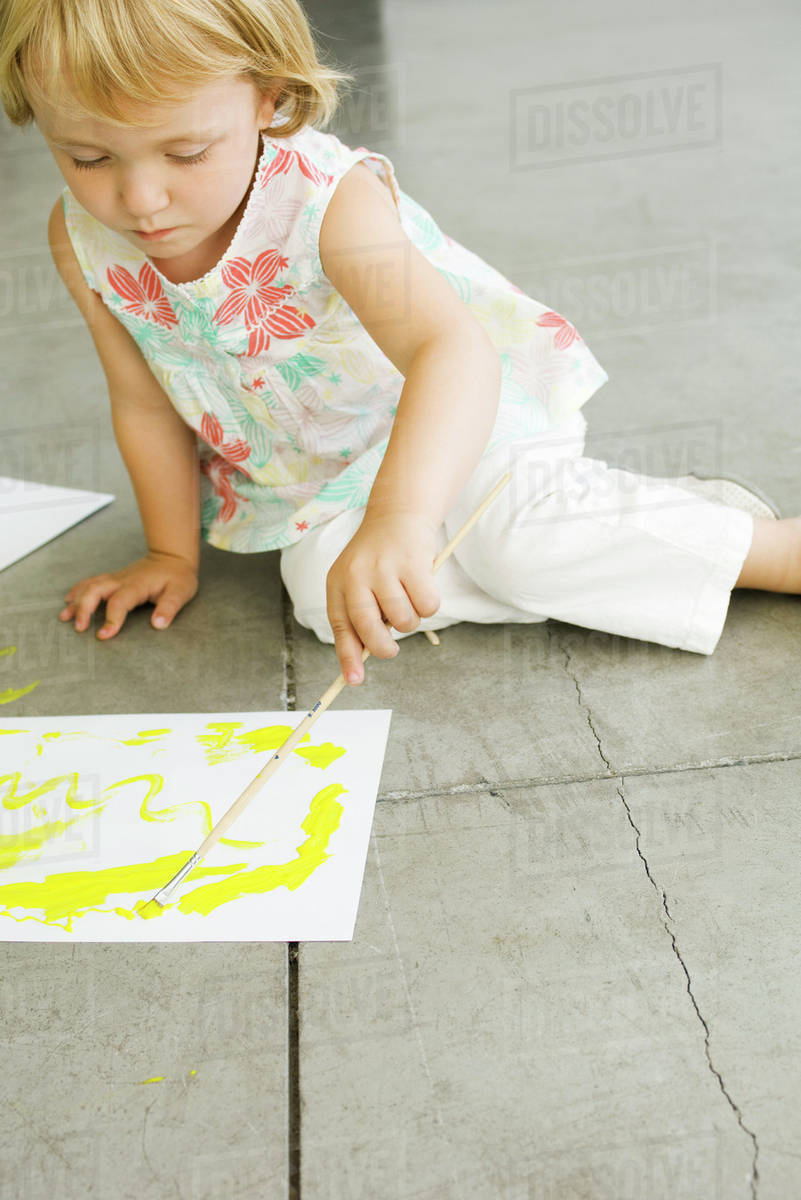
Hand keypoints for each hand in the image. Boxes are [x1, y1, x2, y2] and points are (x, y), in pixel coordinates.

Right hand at [59, 551, 198, 638]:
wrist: (171, 557)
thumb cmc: (177, 577)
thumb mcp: (181, 592)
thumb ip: (169, 607)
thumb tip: (158, 624)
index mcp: (137, 585)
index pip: (120, 602)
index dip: (111, 619)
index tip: (104, 635)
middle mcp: (122, 580)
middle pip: (96, 590)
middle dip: (84, 608)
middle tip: (79, 628)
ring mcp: (115, 578)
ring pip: (90, 586)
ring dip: (76, 601)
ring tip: (65, 617)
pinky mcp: (113, 579)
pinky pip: (91, 583)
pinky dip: (77, 591)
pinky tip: (68, 601)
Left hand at [326, 511, 440, 684]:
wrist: (398, 514)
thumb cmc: (379, 558)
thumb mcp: (358, 581)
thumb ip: (359, 615)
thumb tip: (362, 659)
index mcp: (339, 582)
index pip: (341, 626)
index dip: (347, 656)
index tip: (354, 681)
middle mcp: (357, 575)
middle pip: (370, 630)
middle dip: (384, 648)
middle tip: (391, 649)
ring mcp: (385, 568)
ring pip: (404, 621)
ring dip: (411, 619)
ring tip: (407, 596)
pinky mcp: (413, 563)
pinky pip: (427, 606)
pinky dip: (430, 603)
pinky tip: (422, 583)